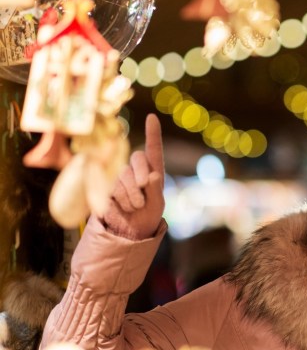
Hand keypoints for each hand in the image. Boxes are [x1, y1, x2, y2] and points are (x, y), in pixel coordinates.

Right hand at [101, 114, 164, 240]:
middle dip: (141, 175)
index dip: (153, 133)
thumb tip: (153, 175)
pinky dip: (121, 199)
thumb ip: (156, 190)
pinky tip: (123, 208)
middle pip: (136, 159)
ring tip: (135, 206)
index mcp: (153, 171)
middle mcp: (136, 170)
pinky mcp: (105, 186)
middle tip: (144, 192)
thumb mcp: (157, 205)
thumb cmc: (147, 216)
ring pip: (123, 175)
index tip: (152, 117)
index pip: (153, 150)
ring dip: (132, 194)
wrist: (129, 231)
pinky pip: (112, 187)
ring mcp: (119, 177)